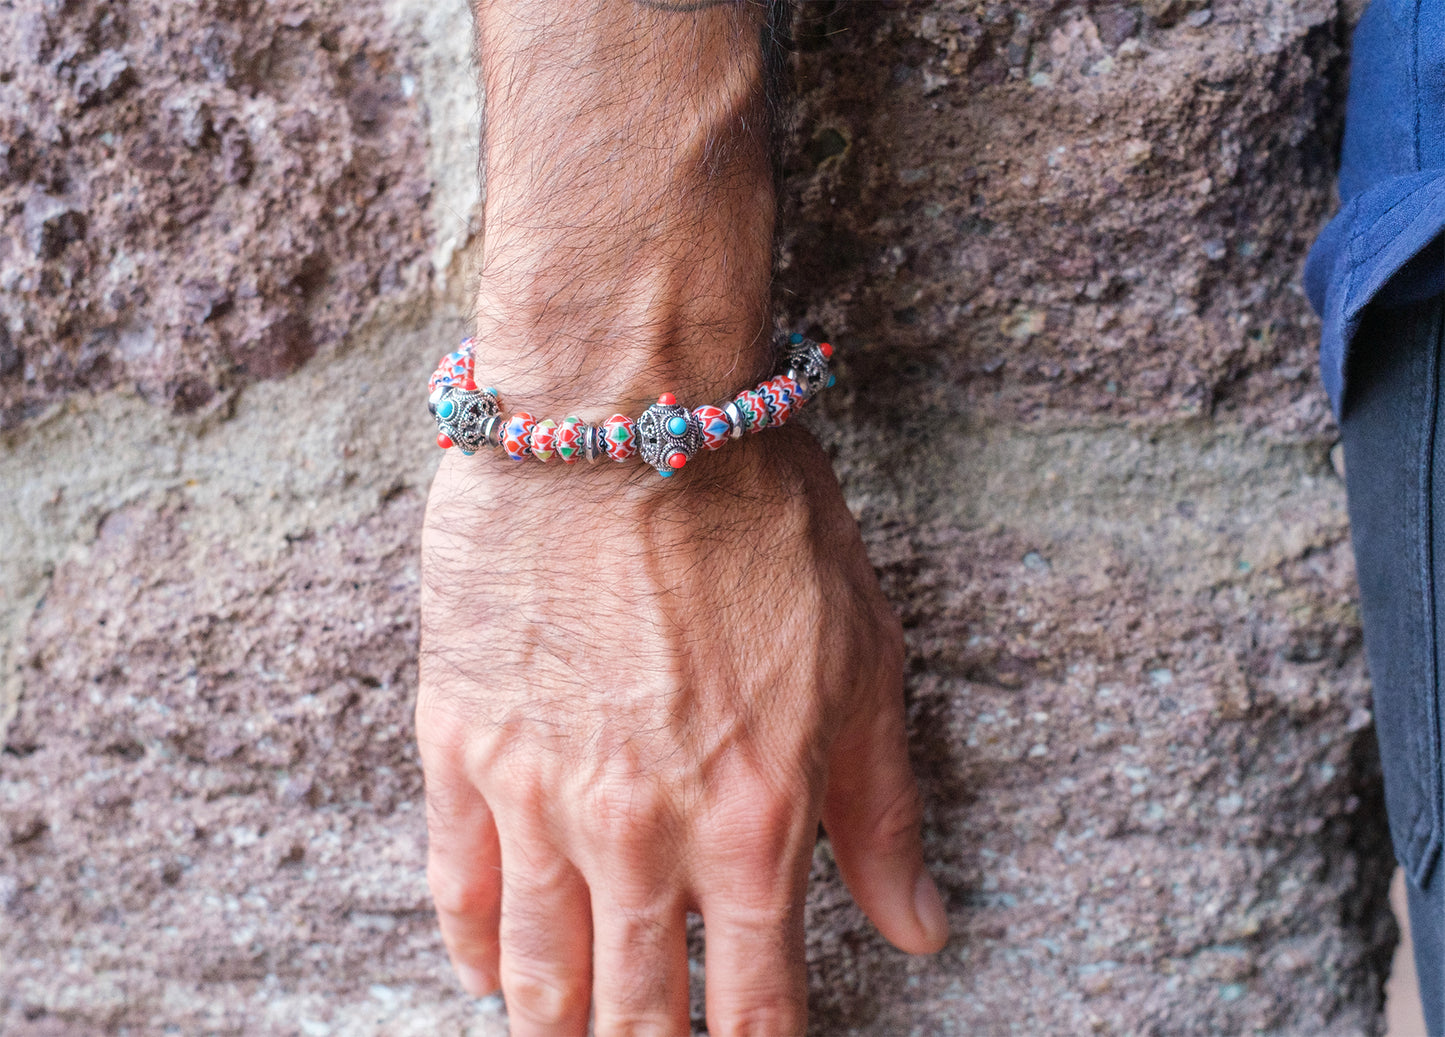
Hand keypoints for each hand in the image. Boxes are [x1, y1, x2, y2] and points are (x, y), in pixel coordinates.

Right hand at [416, 427, 948, 1034]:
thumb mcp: (863, 658)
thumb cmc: (760, 518)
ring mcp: (540, 794)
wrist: (625, 410)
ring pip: (542, 975)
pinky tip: (494, 973)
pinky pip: (459, 888)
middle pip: (640, 1013)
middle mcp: (643, 832)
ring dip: (564, 1028)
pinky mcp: (460, 743)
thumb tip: (922, 929)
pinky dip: (477, 951)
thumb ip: (882, 811)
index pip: (762, 1004)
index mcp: (757, 819)